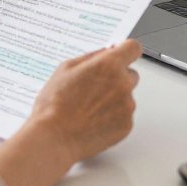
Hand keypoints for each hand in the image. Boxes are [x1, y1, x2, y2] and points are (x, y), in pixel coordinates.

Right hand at [29, 39, 142, 162]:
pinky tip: (93, 120)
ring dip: (114, 99)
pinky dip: (113, 117)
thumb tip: (105, 53)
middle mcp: (122, 84)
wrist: (54, 137)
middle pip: (131, 74)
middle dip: (117, 77)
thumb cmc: (55, 104)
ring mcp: (127, 106)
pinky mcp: (126, 125)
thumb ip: (91, 57)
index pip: (133, 48)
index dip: (126, 51)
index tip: (120, 55)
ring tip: (89, 108)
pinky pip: (124, 115)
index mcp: (109, 65)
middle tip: (95, 88)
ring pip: (126, 96)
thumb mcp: (66, 68)